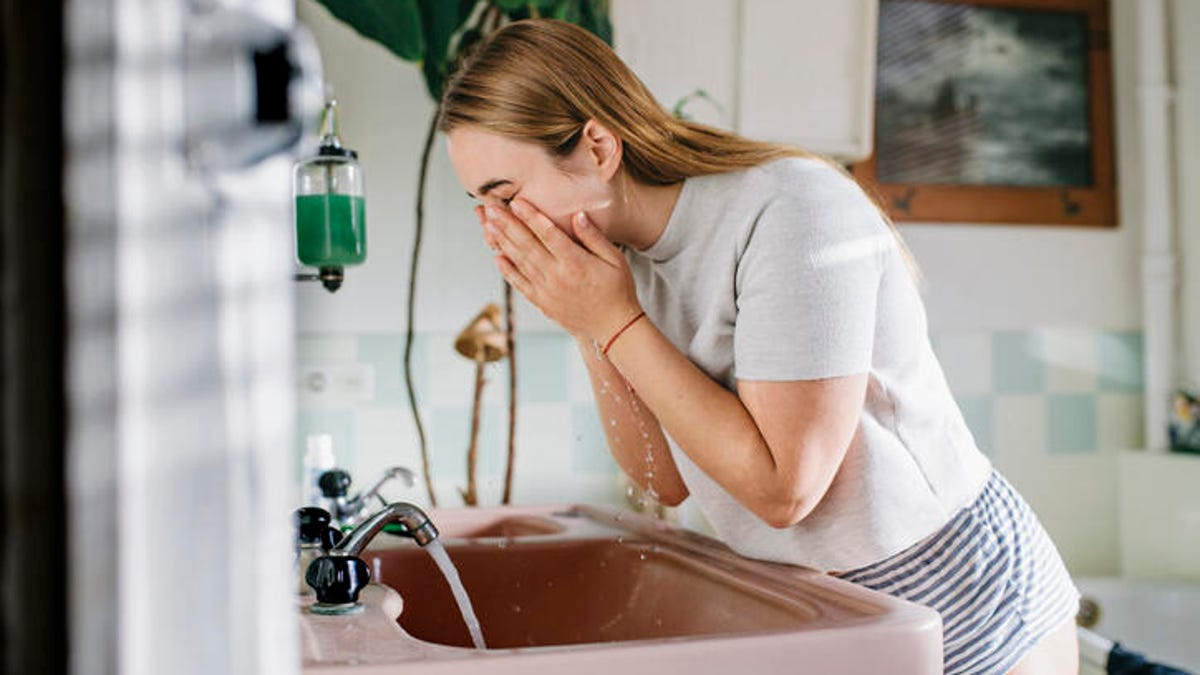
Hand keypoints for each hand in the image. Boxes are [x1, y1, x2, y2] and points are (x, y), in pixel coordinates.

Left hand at [476, 198, 642, 343]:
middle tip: (491, 208)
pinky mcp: (542, 303)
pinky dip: (508, 271)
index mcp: (575, 262)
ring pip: (520, 262)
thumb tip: (577, 214)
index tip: (516, 202)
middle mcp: (557, 276)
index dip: (531, 216)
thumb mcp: (615, 259)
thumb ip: (594, 237)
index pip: (548, 234)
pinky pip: (520, 284)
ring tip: (489, 225)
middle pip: (527, 245)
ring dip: (503, 242)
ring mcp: (547, 291)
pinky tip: (497, 257)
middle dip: (507, 224)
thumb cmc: (618, 290)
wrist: (614, 327)